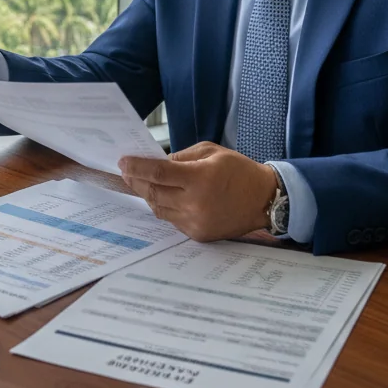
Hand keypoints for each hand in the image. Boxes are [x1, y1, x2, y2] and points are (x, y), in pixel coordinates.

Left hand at [118, 142, 277, 241]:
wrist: (264, 200)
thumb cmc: (239, 171)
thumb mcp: (211, 152)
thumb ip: (182, 158)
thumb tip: (158, 164)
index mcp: (199, 179)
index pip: (158, 173)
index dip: (137, 167)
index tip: (123, 161)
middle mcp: (195, 203)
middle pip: (153, 193)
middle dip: (136, 181)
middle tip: (126, 172)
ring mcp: (196, 222)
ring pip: (159, 209)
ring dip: (147, 195)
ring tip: (140, 183)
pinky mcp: (198, 234)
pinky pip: (171, 220)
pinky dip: (163, 207)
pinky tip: (161, 197)